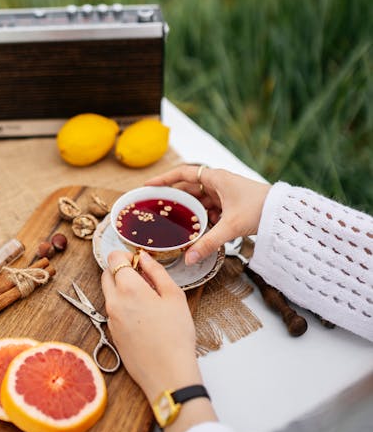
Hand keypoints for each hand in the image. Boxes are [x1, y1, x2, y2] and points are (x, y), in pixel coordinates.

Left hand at [101, 250, 201, 402]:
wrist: (168, 374)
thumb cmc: (176, 335)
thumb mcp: (174, 296)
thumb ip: (157, 271)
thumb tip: (145, 258)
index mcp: (128, 289)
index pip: (113, 258)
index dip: (126, 255)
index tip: (140, 262)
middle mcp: (113, 303)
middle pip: (106, 274)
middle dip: (121, 270)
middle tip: (144, 277)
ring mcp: (110, 320)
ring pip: (109, 294)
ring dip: (122, 288)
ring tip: (148, 298)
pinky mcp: (112, 334)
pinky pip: (113, 311)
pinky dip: (123, 306)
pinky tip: (144, 316)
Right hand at [146, 166, 270, 263]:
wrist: (283, 213)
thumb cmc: (260, 209)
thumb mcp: (230, 226)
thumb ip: (208, 243)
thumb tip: (189, 258)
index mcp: (215, 178)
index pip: (182, 173)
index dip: (164, 179)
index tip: (148, 186)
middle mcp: (218, 182)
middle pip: (189, 188)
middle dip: (174, 199)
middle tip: (156, 208)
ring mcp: (225, 192)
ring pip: (200, 200)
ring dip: (190, 211)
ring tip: (174, 223)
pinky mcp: (231, 203)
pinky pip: (210, 209)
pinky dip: (203, 218)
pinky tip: (198, 230)